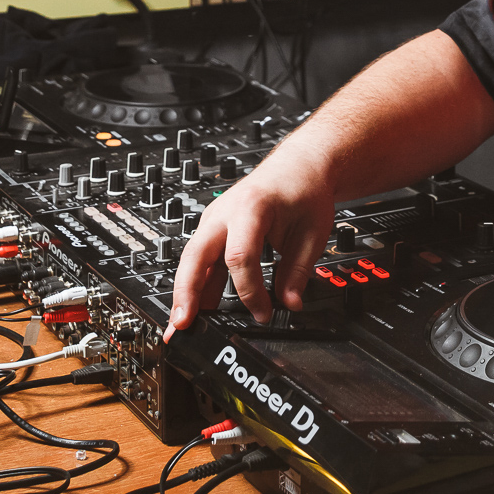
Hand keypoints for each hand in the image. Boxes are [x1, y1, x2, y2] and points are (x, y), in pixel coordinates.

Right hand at [163, 156, 334, 337]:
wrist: (298, 166)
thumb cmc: (304, 190)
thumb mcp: (312, 233)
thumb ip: (298, 271)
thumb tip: (289, 303)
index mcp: (251, 207)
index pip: (239, 256)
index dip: (250, 291)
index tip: (263, 313)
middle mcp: (224, 212)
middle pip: (196, 255)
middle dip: (187, 292)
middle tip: (182, 324)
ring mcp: (214, 220)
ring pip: (192, 260)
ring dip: (185, 293)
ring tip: (181, 326)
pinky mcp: (214, 230)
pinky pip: (201, 260)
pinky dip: (197, 284)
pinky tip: (196, 310)